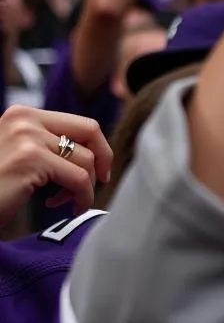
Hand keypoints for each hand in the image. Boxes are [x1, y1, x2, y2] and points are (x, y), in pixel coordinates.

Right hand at [0, 105, 110, 227]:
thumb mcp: (21, 155)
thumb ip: (48, 144)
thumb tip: (94, 151)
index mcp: (22, 114)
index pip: (81, 123)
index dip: (99, 147)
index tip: (100, 169)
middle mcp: (25, 119)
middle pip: (90, 131)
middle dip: (104, 158)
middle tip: (100, 182)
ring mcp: (27, 138)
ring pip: (86, 160)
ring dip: (84, 186)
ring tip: (65, 201)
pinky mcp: (30, 160)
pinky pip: (79, 179)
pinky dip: (81, 197)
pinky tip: (60, 207)